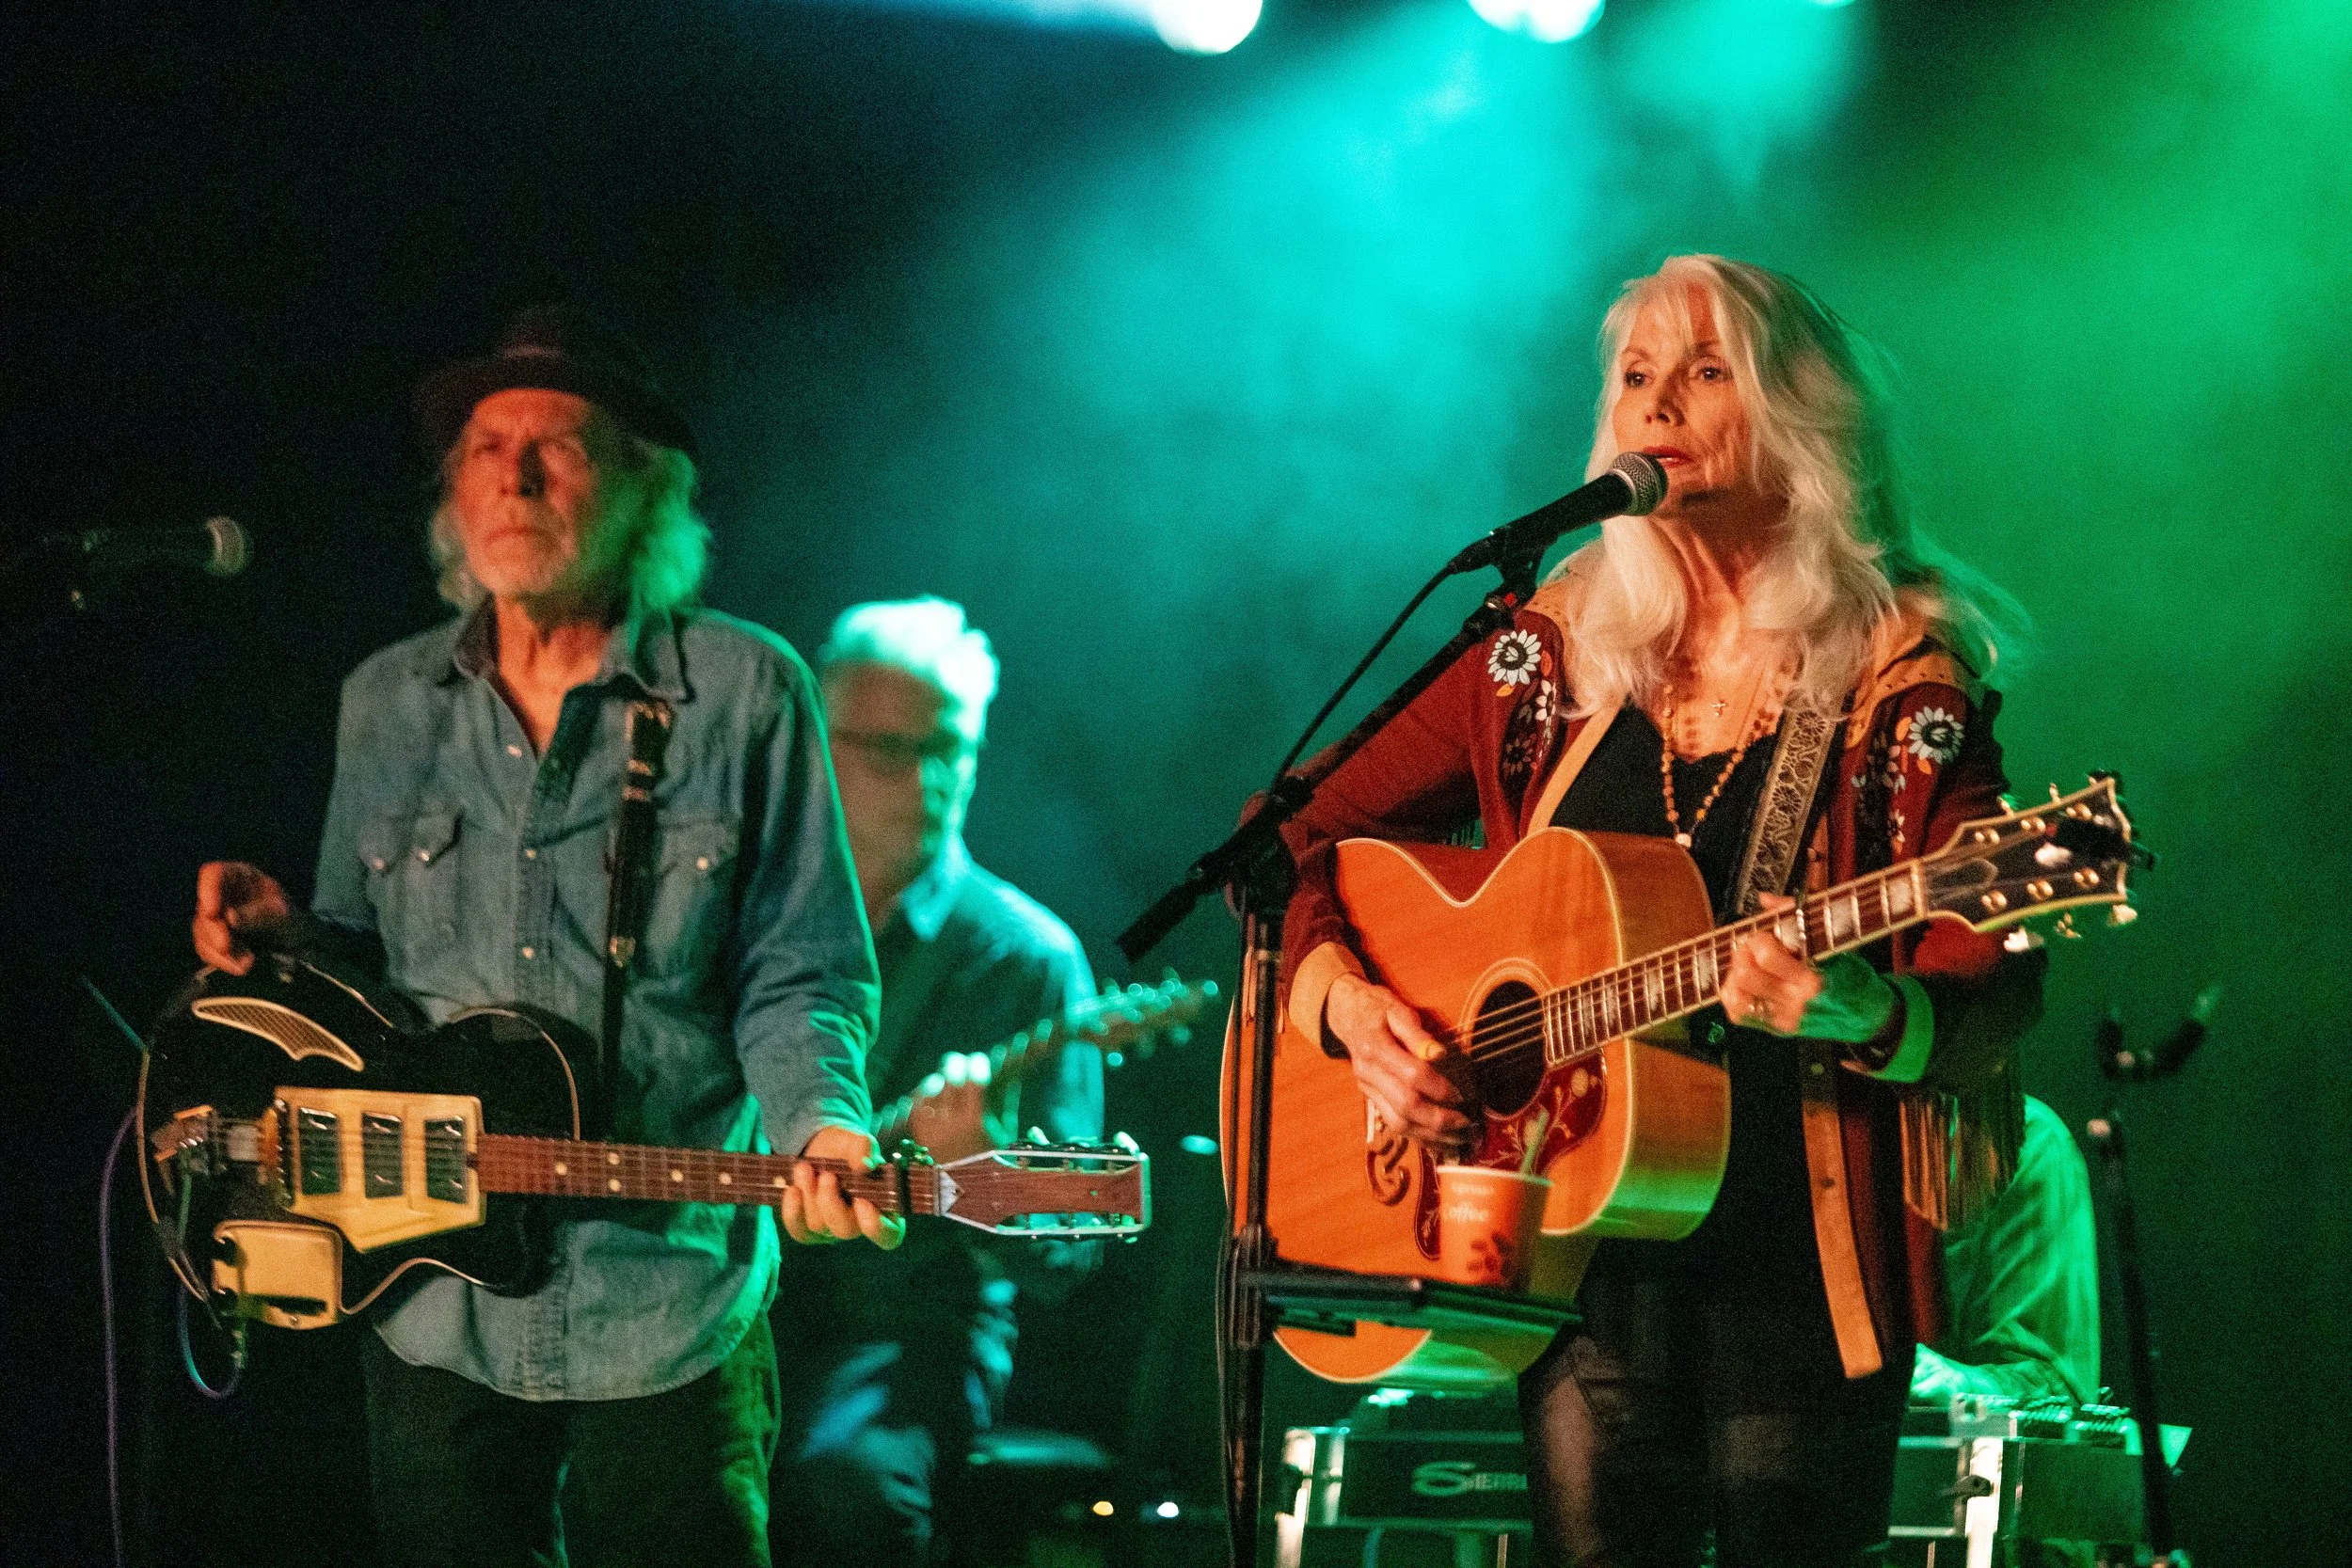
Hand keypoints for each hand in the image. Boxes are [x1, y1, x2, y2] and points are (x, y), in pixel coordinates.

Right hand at [192, 861, 292, 975]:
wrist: (295, 943)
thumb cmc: (290, 918)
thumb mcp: (283, 913)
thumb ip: (260, 913)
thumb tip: (230, 918)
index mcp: (238, 877)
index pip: (214, 874)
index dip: (208, 891)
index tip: (212, 912)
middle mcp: (221, 895)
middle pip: (204, 908)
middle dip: (214, 931)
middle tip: (226, 946)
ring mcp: (214, 917)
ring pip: (202, 932)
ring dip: (221, 951)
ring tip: (247, 964)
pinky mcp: (212, 939)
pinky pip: (207, 950)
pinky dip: (221, 961)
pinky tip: (240, 968)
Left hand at [781, 1125, 905, 1249]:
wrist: (821, 1148)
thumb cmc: (848, 1148)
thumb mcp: (857, 1141)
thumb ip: (864, 1149)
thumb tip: (864, 1165)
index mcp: (883, 1207)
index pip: (889, 1234)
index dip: (876, 1227)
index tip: (862, 1202)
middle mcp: (858, 1224)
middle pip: (846, 1230)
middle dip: (831, 1203)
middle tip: (827, 1176)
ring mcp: (831, 1229)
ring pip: (818, 1225)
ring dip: (810, 1195)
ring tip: (805, 1167)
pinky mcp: (808, 1230)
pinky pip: (798, 1231)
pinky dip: (792, 1211)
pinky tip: (792, 1190)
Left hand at [905, 1051, 1006, 1164]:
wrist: (961, 1189)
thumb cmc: (990, 1158)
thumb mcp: (1005, 1131)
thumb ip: (1007, 1101)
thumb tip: (1012, 1075)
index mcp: (974, 1121)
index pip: (972, 1079)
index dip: (977, 1064)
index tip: (981, 1061)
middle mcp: (949, 1122)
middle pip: (948, 1076)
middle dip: (957, 1065)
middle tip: (964, 1065)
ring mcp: (930, 1125)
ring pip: (931, 1084)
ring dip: (942, 1079)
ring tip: (951, 1084)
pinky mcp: (917, 1130)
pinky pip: (917, 1099)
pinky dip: (927, 1092)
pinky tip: (936, 1095)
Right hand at [1323, 973, 1474, 1154]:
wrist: (1347, 1015)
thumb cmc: (1377, 1010)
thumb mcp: (1397, 1010)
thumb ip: (1417, 1034)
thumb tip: (1439, 1054)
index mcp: (1376, 1048)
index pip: (1411, 1075)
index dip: (1438, 1087)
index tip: (1461, 1094)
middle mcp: (1369, 1074)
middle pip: (1405, 1106)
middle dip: (1438, 1119)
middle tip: (1466, 1122)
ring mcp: (1368, 1090)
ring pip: (1398, 1123)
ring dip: (1431, 1136)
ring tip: (1459, 1139)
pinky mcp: (1371, 1099)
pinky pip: (1394, 1125)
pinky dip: (1418, 1137)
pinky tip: (1439, 1142)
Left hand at [1717, 893, 1896, 1043]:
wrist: (1868, 1016)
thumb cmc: (1853, 977)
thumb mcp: (1835, 943)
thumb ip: (1797, 917)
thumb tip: (1766, 899)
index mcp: (1811, 978)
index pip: (1767, 955)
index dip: (1759, 937)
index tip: (1766, 933)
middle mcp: (1794, 1000)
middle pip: (1745, 974)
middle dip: (1744, 952)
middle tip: (1753, 947)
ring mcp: (1783, 1017)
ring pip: (1734, 996)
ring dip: (1736, 974)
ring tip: (1750, 965)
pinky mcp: (1777, 1028)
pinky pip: (1738, 1014)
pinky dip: (1735, 995)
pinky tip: (1747, 984)